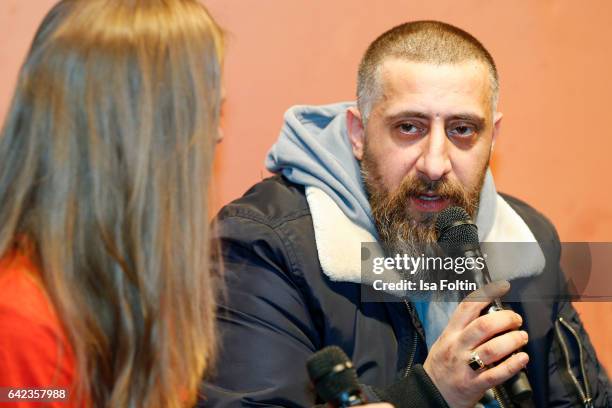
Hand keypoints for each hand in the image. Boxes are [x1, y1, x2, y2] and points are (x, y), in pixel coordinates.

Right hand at [423, 281, 528, 407]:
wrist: (431, 393)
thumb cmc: (441, 366)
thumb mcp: (445, 341)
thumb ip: (462, 328)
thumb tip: (486, 312)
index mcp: (450, 334)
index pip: (467, 308)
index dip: (486, 294)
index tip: (501, 287)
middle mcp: (458, 347)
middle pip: (483, 326)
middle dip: (505, 319)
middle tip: (516, 319)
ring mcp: (466, 366)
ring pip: (492, 349)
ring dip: (512, 340)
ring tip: (521, 337)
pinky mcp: (474, 384)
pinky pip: (497, 374)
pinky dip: (512, 365)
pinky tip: (522, 358)